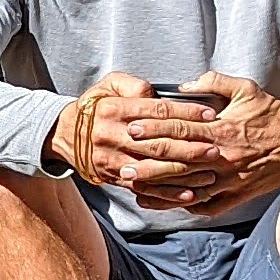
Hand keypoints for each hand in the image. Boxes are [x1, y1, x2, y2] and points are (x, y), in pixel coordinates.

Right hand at [50, 71, 219, 192]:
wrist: (64, 135)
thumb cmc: (95, 107)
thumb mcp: (108, 85)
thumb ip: (132, 85)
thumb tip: (154, 93)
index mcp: (112, 110)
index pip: (156, 111)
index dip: (185, 112)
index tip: (209, 114)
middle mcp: (111, 136)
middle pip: (157, 143)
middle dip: (190, 147)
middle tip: (215, 148)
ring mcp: (112, 160)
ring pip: (154, 168)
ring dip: (184, 173)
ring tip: (209, 171)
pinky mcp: (113, 177)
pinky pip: (144, 187)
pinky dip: (167, 193)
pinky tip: (189, 194)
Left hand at [113, 71, 279, 211]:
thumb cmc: (271, 114)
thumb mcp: (245, 89)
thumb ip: (213, 82)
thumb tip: (183, 86)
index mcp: (222, 130)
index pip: (181, 131)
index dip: (154, 130)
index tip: (132, 129)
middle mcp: (224, 157)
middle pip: (178, 162)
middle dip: (148, 163)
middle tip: (122, 163)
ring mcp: (230, 179)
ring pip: (189, 188)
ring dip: (160, 189)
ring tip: (134, 187)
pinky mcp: (238, 195)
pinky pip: (208, 206)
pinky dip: (185, 206)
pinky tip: (164, 203)